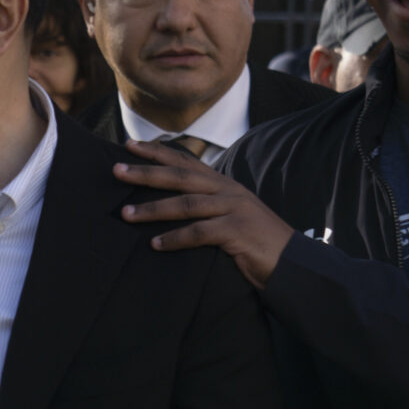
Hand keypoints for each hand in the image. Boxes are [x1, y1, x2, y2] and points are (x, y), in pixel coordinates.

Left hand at [116, 140, 294, 288]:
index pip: (185, 161)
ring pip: (185, 203)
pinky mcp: (237, 232)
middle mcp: (227, 191)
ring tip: (126, 214)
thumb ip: (208, 206)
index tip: (129, 145)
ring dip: (152, 209)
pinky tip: (156, 245)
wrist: (292, 263)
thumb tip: (173, 205)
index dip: (157, 152)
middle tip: (116, 170)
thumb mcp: (231, 216)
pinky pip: (199, 233)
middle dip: (146, 172)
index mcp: (224, 184)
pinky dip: (175, 238)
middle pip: (180, 176)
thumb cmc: (256, 242)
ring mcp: (233, 209)